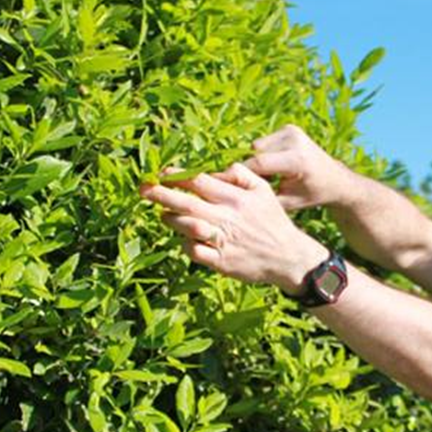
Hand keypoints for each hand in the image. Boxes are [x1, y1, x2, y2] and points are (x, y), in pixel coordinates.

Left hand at [141, 163, 328, 291]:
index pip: (200, 182)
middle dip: (162, 194)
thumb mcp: (263, 191)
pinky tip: (185, 240)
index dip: (177, 176)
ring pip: (188, 227)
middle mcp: (228, 218)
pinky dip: (185, 245)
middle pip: (188, 203)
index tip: (161, 172)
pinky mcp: (222, 263)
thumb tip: (218, 168)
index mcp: (236, 198)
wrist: (288, 257)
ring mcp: (224, 241)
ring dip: (171, 220)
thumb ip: (241, 175)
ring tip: (163, 215)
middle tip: (142, 188)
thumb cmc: (272, 220)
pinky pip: (195, 253)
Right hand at [245, 124, 357, 210]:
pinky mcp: (289, 128)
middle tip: (254, 184)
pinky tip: (275, 166)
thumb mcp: (288, 203)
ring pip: (257, 146)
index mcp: (297, 159)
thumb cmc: (312, 195)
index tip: (233, 186)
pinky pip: (264, 141)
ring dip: (257, 160)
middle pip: (255, 152)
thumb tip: (238, 194)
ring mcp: (292, 131)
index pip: (260, 163)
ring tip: (269, 176)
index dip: (243, 174)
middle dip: (251, 168)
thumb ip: (264, 197)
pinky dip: (264, 154)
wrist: (335, 179)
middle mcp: (295, 140)